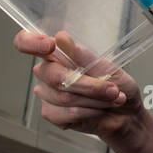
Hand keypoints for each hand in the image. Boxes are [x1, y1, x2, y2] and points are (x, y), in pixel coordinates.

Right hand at [15, 29, 143, 140]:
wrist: (126, 113)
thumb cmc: (115, 86)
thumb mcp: (106, 67)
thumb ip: (82, 55)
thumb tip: (61, 38)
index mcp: (55, 54)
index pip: (26, 42)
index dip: (31, 42)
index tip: (49, 45)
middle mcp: (46, 72)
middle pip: (54, 76)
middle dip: (89, 85)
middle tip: (112, 89)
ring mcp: (46, 94)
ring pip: (64, 97)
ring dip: (95, 100)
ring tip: (112, 99)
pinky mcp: (51, 114)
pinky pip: (65, 114)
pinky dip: (89, 112)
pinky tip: (100, 110)